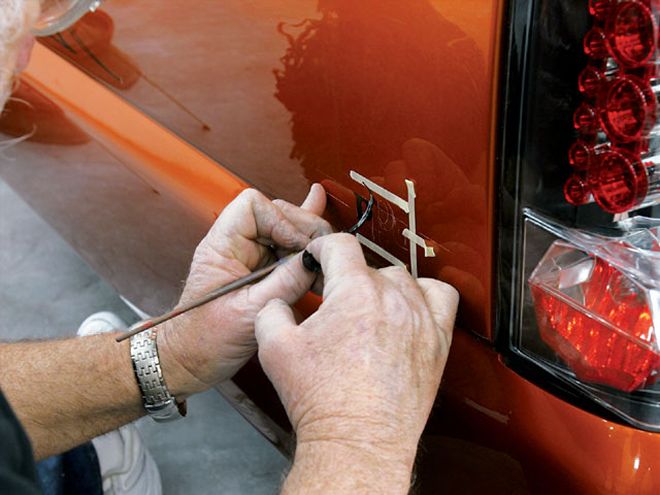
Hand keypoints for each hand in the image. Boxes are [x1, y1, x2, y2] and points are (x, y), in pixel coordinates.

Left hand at [158, 185, 331, 396]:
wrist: (190, 363)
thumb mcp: (249, 313)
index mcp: (221, 246)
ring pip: (287, 232)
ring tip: (326, 258)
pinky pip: (287, 249)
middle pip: (278, 214)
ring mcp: (251, 258)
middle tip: (321, 252)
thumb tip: (315, 259)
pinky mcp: (262, 273)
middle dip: (303, 230)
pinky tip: (321, 224)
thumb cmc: (202, 340)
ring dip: (310, 243)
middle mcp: (236, 246)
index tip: (299, 248)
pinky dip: (305, 241)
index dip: (283, 221)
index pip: (255, 206)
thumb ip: (285, 283)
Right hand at [255, 234, 458, 489]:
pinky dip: (425, 296)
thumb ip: (273, 310)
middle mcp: (393, 299)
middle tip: (333, 299)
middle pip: (369, 265)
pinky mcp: (437, 341)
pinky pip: (442, 298)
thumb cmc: (321, 399)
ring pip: (403, 279)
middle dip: (347, 276)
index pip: (340, 245)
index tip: (317, 258)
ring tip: (367, 307)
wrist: (356, 440)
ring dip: (382, 286)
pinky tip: (409, 309)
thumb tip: (281, 302)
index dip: (322, 248)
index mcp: (354, 293)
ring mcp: (420, 318)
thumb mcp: (274, 347)